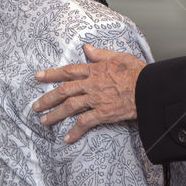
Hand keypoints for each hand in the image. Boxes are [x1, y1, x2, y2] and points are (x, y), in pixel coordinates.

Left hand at [31, 44, 145, 142]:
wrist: (150, 88)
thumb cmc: (137, 72)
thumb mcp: (118, 56)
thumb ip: (100, 53)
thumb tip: (87, 47)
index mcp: (94, 70)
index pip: (68, 71)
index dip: (51, 74)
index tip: (38, 76)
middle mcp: (91, 84)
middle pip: (64, 90)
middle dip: (47, 98)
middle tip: (35, 106)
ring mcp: (96, 99)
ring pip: (70, 106)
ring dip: (55, 114)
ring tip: (44, 121)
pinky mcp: (103, 113)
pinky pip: (85, 123)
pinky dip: (75, 131)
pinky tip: (67, 138)